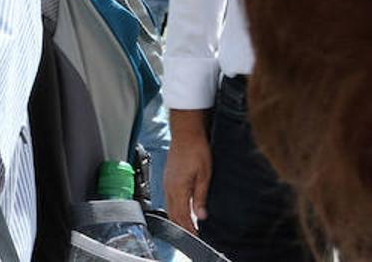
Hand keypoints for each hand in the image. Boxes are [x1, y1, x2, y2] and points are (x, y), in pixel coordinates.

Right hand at [165, 109, 212, 231]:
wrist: (186, 133)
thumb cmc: (196, 150)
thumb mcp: (204, 175)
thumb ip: (201, 197)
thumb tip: (200, 216)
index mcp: (178, 188)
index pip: (181, 216)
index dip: (188, 229)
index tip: (196, 238)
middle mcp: (169, 187)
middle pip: (173, 214)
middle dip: (182, 227)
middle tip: (193, 236)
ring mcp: (166, 182)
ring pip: (169, 207)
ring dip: (178, 218)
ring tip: (189, 227)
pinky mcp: (167, 177)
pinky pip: (169, 198)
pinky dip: (175, 208)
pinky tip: (183, 209)